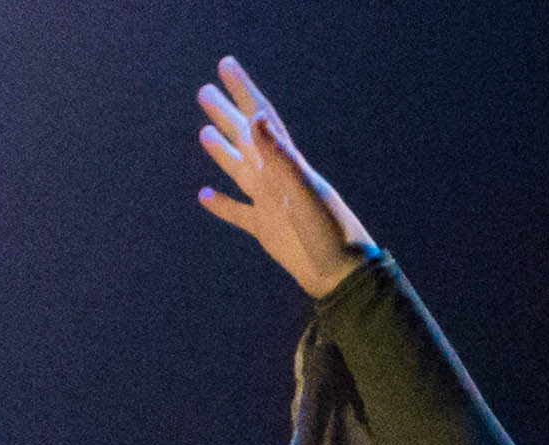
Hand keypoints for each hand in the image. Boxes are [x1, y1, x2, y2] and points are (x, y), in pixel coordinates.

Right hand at [197, 57, 373, 300]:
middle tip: (204, 91)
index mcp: (288, 164)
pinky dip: (222, 205)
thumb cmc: (332, 234)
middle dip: (226, 114)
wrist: (344, 277)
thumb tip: (257, 118)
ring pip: (240, 169)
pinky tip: (205, 196)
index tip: (226, 64)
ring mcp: (271, 203)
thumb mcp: (305, 192)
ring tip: (204, 132)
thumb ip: (281, 156)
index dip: (243, 90)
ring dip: (222, 151)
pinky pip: (239, 213)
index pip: (261, 117)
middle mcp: (278, 179)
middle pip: (246, 139)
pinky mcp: (266, 230)